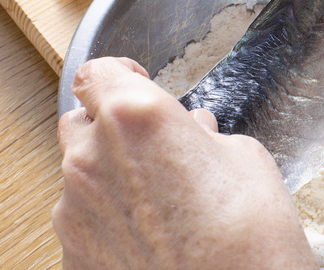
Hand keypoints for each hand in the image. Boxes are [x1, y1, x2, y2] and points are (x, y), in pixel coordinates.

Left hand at [53, 57, 316, 268]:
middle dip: (109, 126)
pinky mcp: (72, 256)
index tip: (133, 80)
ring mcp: (75, 210)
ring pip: (80, 175)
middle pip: (79, 121)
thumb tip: (191, 136)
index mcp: (134, 116)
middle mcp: (91, 157)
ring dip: (109, 176)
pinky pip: (84, 222)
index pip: (98, 72)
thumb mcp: (244, 157)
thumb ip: (201, 136)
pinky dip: (108, 221)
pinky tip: (149, 237)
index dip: (118, 73)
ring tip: (157, 201)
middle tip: (150, 144)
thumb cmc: (251, 235)